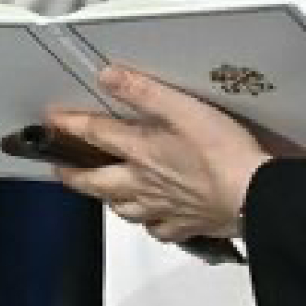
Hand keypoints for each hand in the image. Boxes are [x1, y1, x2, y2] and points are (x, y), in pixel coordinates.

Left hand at [49, 66, 271, 242]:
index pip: (95, 134)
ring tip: (102, 193)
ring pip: (123, 209)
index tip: (53, 120)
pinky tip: (153, 220)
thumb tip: (109, 76)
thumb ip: (143, 91)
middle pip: (97, 182)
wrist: (252, 195)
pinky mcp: (185, 225)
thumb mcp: (183, 108)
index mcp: (141, 152)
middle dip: (74, 175)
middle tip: (61, 170)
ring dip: (107, 200)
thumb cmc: (222, 153)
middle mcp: (143, 184)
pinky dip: (150, 224)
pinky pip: (158, 230)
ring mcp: (162, 208)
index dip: (70, 125)